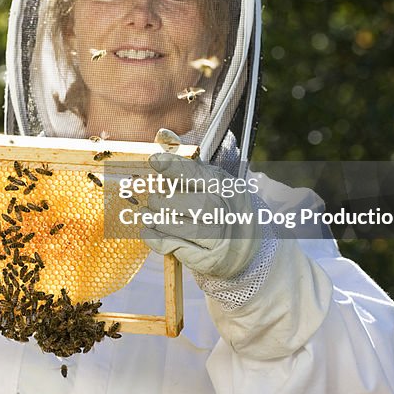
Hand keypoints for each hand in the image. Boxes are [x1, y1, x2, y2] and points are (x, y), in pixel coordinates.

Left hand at [140, 152, 260, 279]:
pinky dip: (155, 238)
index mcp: (226, 187)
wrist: (246, 248)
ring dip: (156, 219)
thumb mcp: (213, 182)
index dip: (175, 168)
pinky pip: (174, 247)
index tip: (154, 161)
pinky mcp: (207, 259)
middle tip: (153, 197)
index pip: (199, 175)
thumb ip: (187, 163)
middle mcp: (225, 212)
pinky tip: (149, 230)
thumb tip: (163, 135)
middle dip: (163, 199)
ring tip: (148, 213)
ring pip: (180, 226)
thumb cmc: (222, 208)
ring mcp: (219, 238)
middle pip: (190, 202)